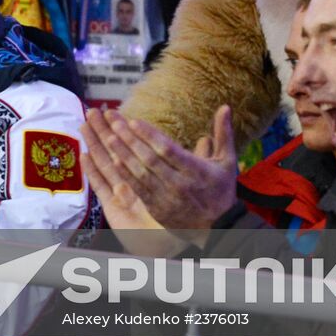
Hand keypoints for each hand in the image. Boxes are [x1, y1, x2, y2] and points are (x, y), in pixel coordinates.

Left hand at [94, 105, 237, 233]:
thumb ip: (223, 134)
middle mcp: (180, 184)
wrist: (218, 228)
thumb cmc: (221, 191)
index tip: (133, 121)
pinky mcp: (157, 209)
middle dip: (130, 139)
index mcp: (196, 170)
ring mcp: (167, 198)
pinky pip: (138, 189)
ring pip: (141, 173)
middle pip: (150, 159)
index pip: (168, 150)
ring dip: (123, 154)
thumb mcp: (227, 162)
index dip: (150, 135)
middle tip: (114, 123)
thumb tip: (225, 107)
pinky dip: (126, 175)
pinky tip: (114, 161)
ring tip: (108, 137)